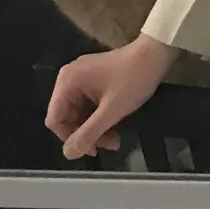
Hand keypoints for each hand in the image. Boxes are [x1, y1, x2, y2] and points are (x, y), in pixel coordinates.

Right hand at [45, 35, 177, 159]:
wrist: (154, 55)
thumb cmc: (134, 81)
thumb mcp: (112, 111)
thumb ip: (89, 132)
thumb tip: (69, 153)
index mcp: (67, 82)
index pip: (54, 119)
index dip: (70, 138)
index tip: (92, 150)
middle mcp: (68, 79)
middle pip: (66, 116)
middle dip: (86, 134)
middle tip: (110, 145)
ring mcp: (80, 78)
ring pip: (79, 113)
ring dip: (94, 128)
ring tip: (115, 139)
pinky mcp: (92, 79)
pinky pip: (88, 104)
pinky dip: (98, 117)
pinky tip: (113, 126)